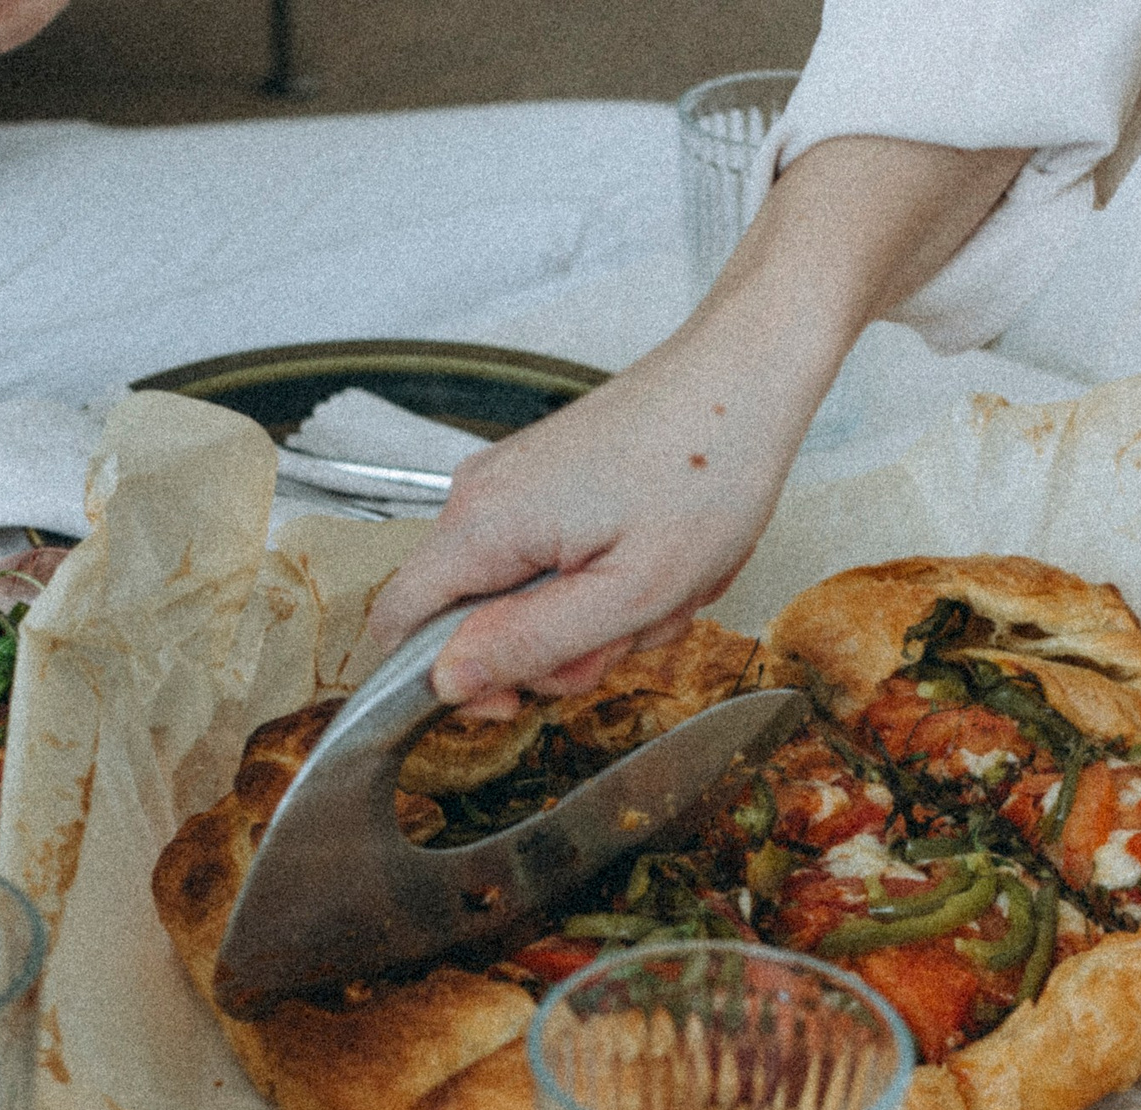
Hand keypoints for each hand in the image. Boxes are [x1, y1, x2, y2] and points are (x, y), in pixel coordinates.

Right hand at [364, 305, 825, 719]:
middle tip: (626, 632)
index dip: (441, 682)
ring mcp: (512, 484)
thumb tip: (446, 682)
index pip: (396, 623)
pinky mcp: (544, 480)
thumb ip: (529, 644)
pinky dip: (604, 580)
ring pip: (521, 596)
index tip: (513, 700)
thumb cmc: (708, 470)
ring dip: (591, 616)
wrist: (744, 377)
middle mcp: (479, 496)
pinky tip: (653, 560)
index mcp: (483, 523)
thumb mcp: (629, 592)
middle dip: (550, 650)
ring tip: (657, 586)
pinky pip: (551, 562)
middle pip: (469, 619)